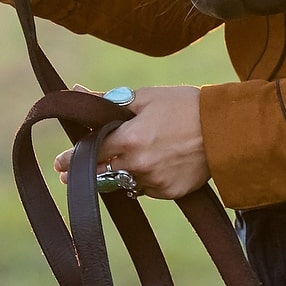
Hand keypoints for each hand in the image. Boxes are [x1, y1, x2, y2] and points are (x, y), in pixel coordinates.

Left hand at [52, 85, 208, 200]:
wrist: (227, 130)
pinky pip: (146, 189)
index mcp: (129, 139)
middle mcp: (138, 166)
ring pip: (123, 183)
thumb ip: (107, 101)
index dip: (70, 159)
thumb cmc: (185, 106)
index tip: (58, 164)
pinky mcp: (170, 194)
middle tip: (71, 174)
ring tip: (122, 161)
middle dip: (86, 174)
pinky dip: (142, 179)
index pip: (89, 154)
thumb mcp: (145, 97)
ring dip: (117, 175)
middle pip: (101, 176)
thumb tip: (76, 91)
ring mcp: (155, 183)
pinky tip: (151, 164)